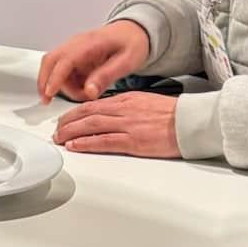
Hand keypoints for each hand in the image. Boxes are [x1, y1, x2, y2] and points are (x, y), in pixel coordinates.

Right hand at [37, 20, 149, 102]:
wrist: (134, 32)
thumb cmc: (132, 43)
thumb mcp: (126, 61)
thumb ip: (106, 76)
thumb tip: (89, 91)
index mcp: (89, 43)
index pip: (65, 60)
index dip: (55, 78)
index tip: (49, 93)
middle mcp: (77, 44)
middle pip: (50, 60)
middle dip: (45, 81)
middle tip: (47, 100)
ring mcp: (73, 49)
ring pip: (54, 68)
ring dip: (63, 85)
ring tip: (85, 94)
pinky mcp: (74, 56)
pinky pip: (63, 71)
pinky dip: (67, 83)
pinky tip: (83, 88)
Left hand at [55, 91, 180, 158]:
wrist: (191, 122)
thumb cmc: (173, 115)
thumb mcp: (145, 103)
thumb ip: (127, 108)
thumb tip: (111, 114)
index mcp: (126, 100)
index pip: (93, 104)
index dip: (74, 112)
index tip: (65, 119)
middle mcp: (123, 110)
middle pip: (87, 114)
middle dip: (68, 122)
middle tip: (56, 130)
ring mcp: (127, 125)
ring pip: (91, 126)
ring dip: (71, 132)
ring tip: (59, 139)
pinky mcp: (134, 141)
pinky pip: (104, 141)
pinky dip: (86, 143)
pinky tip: (75, 146)